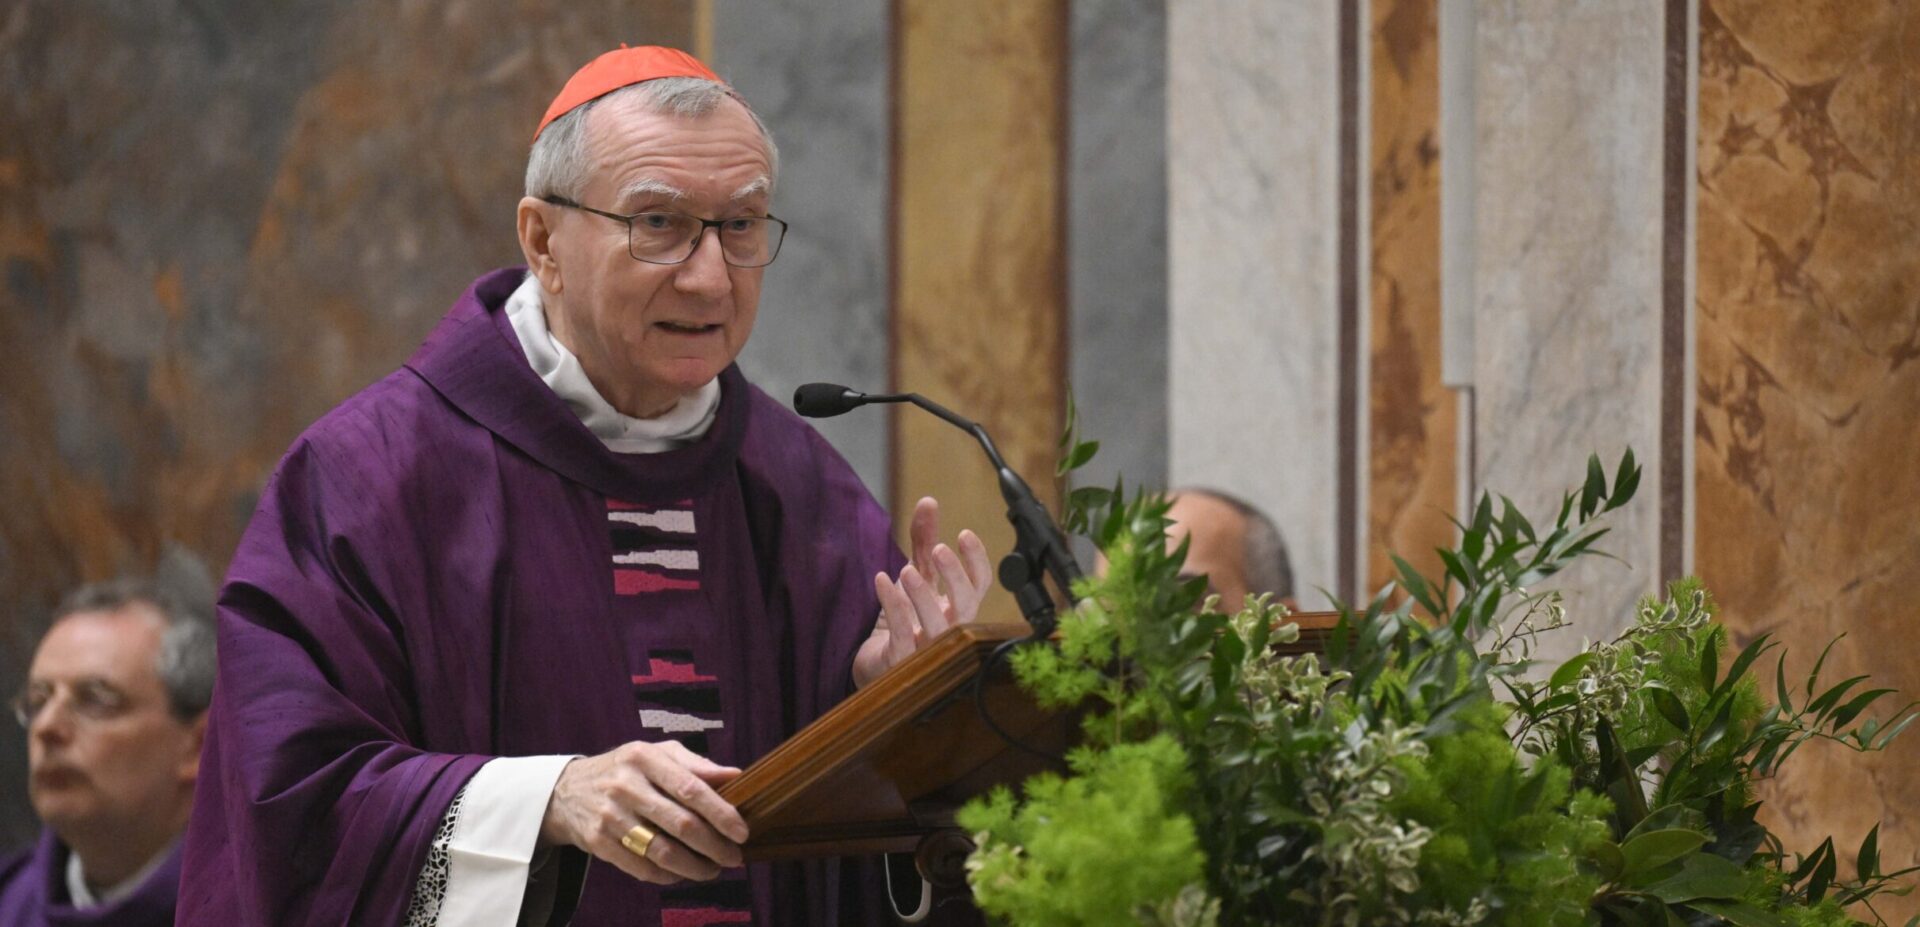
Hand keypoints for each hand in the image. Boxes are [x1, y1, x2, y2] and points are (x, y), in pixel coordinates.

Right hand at [538, 740, 747, 883]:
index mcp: (644, 757)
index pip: (690, 788)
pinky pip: (641, 867)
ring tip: (713, 870)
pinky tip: (683, 874)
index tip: (742, 831)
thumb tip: (736, 775)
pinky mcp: (598, 842)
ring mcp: (610, 815)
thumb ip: (695, 764)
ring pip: (662, 851)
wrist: (568, 790)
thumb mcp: (656, 754)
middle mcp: (625, 785)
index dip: (720, 813)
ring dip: (694, 867)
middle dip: (714, 846)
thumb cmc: (626, 770)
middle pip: (680, 823)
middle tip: (734, 857)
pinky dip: (668, 876)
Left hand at [853, 496, 991, 686]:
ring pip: (937, 627)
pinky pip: (902, 636)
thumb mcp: (915, 574)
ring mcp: (927, 648)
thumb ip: (923, 541)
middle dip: (955, 576)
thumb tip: (929, 501)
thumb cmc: (904, 620)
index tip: (963, 533)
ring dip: (923, 596)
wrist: (877, 664)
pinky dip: (893, 607)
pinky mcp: (901, 661)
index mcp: (956, 607)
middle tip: (939, 550)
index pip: (979, 585)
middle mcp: (948, 628)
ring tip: (906, 570)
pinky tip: (881, 581)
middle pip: (966, 605)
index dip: (976, 560)